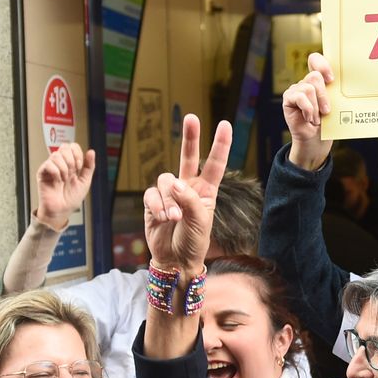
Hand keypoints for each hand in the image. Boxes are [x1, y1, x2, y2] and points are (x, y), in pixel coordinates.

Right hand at [36, 143, 96, 231]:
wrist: (62, 211)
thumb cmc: (71, 199)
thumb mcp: (85, 181)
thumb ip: (89, 166)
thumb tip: (91, 152)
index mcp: (70, 163)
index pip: (72, 146)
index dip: (77, 153)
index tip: (79, 167)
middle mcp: (60, 163)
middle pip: (64, 147)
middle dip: (71, 160)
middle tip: (72, 173)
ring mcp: (51, 167)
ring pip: (56, 155)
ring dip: (64, 168)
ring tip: (64, 179)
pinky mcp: (42, 173)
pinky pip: (48, 164)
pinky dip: (55, 172)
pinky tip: (57, 180)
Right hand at [143, 114, 231, 273]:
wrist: (175, 260)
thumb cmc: (194, 242)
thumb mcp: (201, 222)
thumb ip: (190, 201)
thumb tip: (175, 183)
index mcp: (206, 190)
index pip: (214, 164)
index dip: (220, 145)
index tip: (225, 124)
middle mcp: (188, 187)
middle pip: (188, 156)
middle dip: (190, 137)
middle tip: (191, 117)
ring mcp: (169, 193)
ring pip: (165, 180)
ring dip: (169, 199)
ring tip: (174, 218)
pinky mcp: (152, 202)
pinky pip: (151, 194)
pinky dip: (157, 206)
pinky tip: (162, 218)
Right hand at [281, 52, 332, 170]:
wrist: (316, 140)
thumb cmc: (327, 123)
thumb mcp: (334, 105)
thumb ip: (333, 92)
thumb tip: (339, 85)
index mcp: (319, 80)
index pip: (315, 60)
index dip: (322, 64)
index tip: (331, 79)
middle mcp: (306, 82)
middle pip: (315, 77)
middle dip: (323, 95)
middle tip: (326, 111)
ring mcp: (296, 89)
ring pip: (309, 88)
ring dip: (315, 107)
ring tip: (316, 119)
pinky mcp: (288, 98)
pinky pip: (300, 97)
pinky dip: (307, 109)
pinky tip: (308, 118)